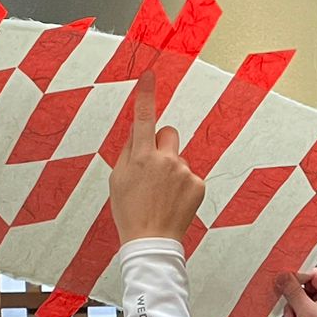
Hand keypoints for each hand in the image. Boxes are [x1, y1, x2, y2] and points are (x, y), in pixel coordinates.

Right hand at [110, 74, 201, 242]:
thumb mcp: (118, 180)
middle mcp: (165, 160)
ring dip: (171, 170)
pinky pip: (189, 176)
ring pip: (178, 158)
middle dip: (162, 144)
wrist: (152, 241)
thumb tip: (137, 132)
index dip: (145, 95)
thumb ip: (128, 152)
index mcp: (141, 157)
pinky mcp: (198, 184)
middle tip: (154, 168)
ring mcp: (184, 172)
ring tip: (162, 195)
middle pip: (168, 133)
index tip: (148, 75)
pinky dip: (183, 187)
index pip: (143, 118)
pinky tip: (174, 203)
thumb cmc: (129, 211)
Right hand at [278, 268, 316, 316]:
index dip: (297, 276)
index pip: (314, 274)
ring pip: (299, 297)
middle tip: (286, 302)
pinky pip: (298, 307)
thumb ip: (293, 292)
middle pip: (305, 285)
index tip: (284, 279)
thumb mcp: (307, 313)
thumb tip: (284, 276)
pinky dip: (292, 314)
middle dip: (293, 296)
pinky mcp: (313, 316)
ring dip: (291, 307)